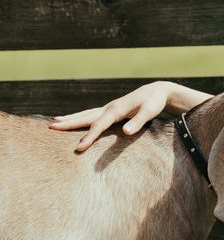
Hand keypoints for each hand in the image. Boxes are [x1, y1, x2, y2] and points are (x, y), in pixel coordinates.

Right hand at [49, 81, 211, 151]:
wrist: (156, 91)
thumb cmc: (153, 103)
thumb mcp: (148, 112)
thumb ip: (138, 122)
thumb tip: (126, 132)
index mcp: (116, 110)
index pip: (99, 125)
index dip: (89, 137)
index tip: (79, 148)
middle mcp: (109, 108)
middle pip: (85, 117)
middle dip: (68, 123)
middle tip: (51, 128)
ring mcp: (109, 108)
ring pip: (86, 114)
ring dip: (71, 119)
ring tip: (55, 123)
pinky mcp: (112, 110)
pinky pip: (92, 115)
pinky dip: (81, 117)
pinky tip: (75, 120)